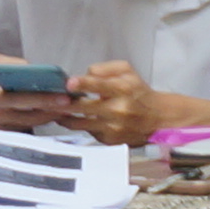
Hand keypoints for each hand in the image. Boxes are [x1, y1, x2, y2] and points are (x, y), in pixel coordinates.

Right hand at [0, 70, 70, 132]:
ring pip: (30, 124)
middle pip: (31, 114)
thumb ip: (12, 65)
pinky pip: (23, 130)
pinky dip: (37, 124)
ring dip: (50, 118)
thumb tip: (34, 68)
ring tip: (69, 110)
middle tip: (73, 104)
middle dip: (54, 109)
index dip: (46, 96)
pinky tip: (52, 117)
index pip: (24, 96)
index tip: (65, 94)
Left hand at [63, 63, 183, 147]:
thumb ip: (105, 68)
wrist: (159, 118)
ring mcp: (113, 126)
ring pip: (79, 124)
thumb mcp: (128, 72)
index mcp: (122, 89)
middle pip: (82, 107)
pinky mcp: (110, 139)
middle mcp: (118, 109)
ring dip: (65, 118)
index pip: (98, 84)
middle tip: (50, 100)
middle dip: (64, 104)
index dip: (82, 83)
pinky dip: (81, 126)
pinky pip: (88, 132)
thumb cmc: (139, 92)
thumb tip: (84, 75)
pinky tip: (78, 120)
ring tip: (56, 112)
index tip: (69, 83)